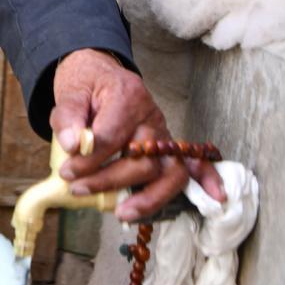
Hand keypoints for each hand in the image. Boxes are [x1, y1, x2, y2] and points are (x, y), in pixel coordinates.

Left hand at [49, 48, 225, 220]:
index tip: (67, 172)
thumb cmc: (87, 84)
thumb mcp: (71, 91)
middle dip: (108, 180)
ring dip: (147, 197)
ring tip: (121, 212)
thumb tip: (71, 145)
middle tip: (78, 189)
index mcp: (128, 96)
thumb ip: (68, 117)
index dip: (89, 160)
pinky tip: (216, 197)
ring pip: (168, 171)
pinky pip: (191, 165)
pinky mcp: (167, 145)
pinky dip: (205, 180)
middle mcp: (152, 115)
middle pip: (141, 159)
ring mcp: (163, 132)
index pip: (112, 137)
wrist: (101, 72)